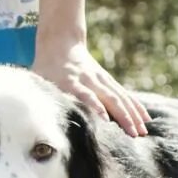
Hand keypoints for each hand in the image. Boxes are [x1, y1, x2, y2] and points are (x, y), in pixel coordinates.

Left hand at [33, 34, 148, 136]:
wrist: (60, 43)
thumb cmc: (45, 68)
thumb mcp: (38, 81)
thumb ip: (39, 98)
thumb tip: (32, 121)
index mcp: (70, 81)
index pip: (84, 94)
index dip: (94, 106)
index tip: (104, 120)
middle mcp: (89, 80)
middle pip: (109, 98)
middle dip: (122, 116)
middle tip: (133, 134)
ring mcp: (100, 79)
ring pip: (120, 97)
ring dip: (132, 114)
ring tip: (143, 131)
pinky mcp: (107, 80)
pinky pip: (124, 94)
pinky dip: (135, 105)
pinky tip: (146, 118)